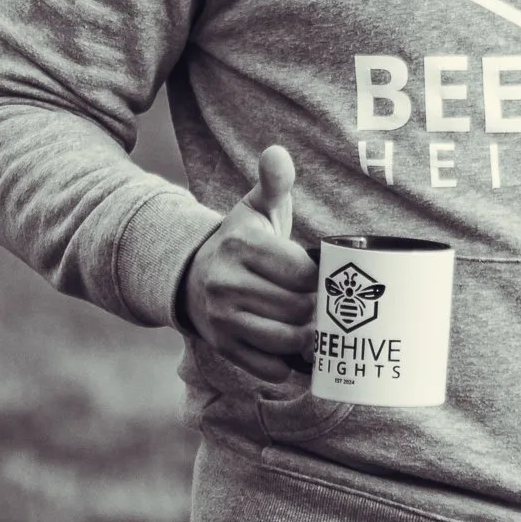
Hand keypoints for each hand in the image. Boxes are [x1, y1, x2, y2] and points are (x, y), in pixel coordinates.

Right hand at [180, 146, 316, 383]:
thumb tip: (277, 153)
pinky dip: (288, 364)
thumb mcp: (256, 207)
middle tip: (326, 303)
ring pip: (286, 340)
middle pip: (298, 308)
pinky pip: (269, 368)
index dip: (321, 278)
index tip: (324, 276)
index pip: (302, 272)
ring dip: (308, 337)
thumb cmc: (240, 240)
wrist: (194, 275)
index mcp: (241, 246)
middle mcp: (227, 284)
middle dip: (318, 308)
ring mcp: (223, 319)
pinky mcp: (224, 348)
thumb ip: (273, 181)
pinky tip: (295, 348)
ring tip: (315, 324)